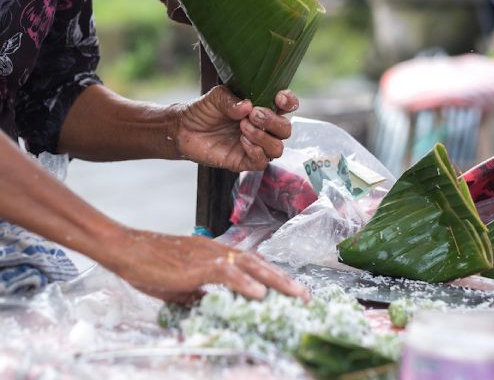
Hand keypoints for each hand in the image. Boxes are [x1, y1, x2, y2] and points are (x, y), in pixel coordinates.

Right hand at [108, 228, 308, 304]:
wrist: (128, 249)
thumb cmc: (150, 264)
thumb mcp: (178, 284)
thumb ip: (197, 292)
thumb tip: (208, 304)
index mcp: (216, 255)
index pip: (252, 264)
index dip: (273, 277)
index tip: (291, 290)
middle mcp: (218, 251)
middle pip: (259, 263)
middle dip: (285, 280)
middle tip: (305, 295)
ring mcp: (209, 256)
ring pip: (251, 266)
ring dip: (276, 280)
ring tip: (295, 294)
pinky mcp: (197, 265)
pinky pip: (226, 273)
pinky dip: (245, 282)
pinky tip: (260, 293)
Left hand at [171, 86, 298, 170]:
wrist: (183, 130)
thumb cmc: (203, 111)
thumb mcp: (215, 97)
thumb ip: (231, 100)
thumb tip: (247, 106)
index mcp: (261, 108)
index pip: (286, 106)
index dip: (289, 102)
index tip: (279, 98)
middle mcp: (263, 128)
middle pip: (285, 129)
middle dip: (273, 121)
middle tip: (253, 114)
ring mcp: (255, 146)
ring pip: (277, 148)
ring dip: (263, 137)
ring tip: (243, 127)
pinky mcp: (245, 162)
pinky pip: (262, 162)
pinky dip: (255, 151)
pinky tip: (242, 141)